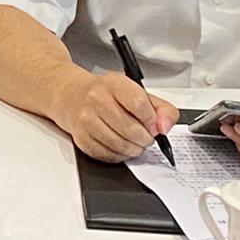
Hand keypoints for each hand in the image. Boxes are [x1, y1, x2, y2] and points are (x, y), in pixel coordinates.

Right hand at [54, 72, 177, 162]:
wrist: (74, 97)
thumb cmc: (108, 95)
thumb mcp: (137, 92)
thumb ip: (161, 108)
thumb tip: (165, 127)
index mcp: (114, 84)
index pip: (139, 104)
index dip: (152, 121)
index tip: (155, 127)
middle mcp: (96, 100)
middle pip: (130, 129)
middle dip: (145, 139)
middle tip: (146, 137)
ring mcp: (86, 120)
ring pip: (120, 145)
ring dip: (134, 149)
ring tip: (135, 142)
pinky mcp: (82, 138)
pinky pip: (108, 155)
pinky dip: (120, 155)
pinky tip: (121, 146)